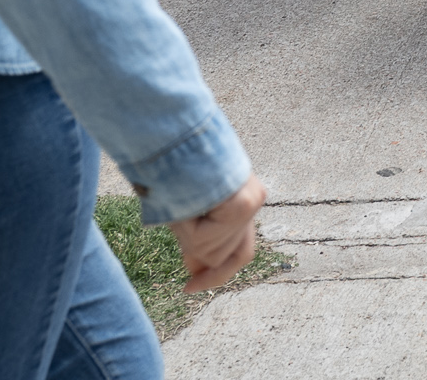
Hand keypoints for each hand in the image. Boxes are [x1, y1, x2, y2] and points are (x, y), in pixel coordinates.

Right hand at [171, 177, 266, 293]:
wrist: (173, 138)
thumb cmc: (175, 167)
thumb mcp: (186, 211)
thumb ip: (199, 239)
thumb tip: (196, 271)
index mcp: (242, 201)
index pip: (240, 252)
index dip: (216, 276)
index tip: (187, 288)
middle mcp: (253, 201)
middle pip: (223, 256)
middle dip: (198, 248)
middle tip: (182, 220)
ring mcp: (251, 203)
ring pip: (211, 252)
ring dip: (189, 233)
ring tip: (184, 199)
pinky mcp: (244, 204)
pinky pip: (206, 241)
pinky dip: (189, 227)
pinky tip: (188, 203)